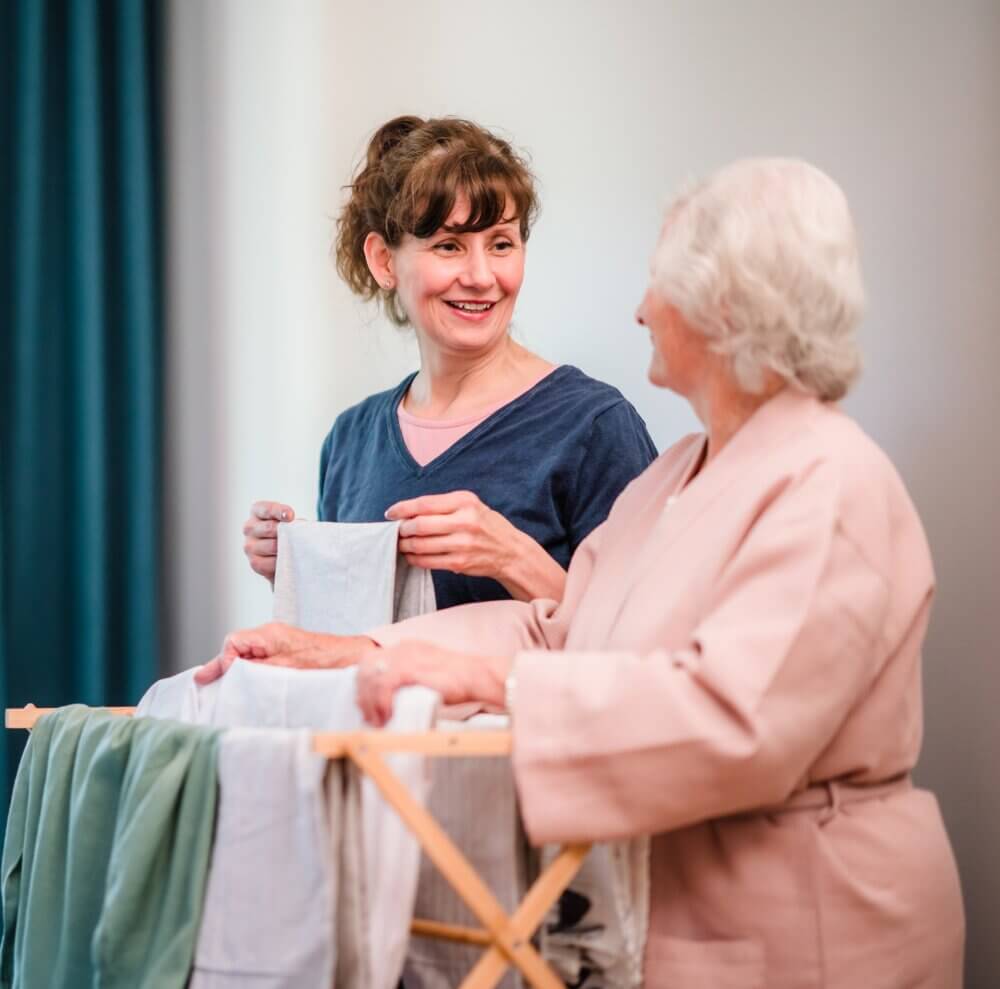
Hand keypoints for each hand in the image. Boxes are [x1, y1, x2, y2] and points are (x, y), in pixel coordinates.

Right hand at [194, 622, 374, 683]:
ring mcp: (279, 643)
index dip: (223, 661)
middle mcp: (271, 635)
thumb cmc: (324, 662)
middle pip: (237, 647)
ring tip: (224, 687)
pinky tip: (247, 685)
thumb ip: (255, 668)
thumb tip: (230, 670)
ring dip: (237, 670)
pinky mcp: (286, 652)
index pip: (233, 642)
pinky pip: (260, 659)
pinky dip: (251, 671)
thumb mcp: (284, 669)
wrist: (352, 659)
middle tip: (205, 682)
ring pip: (248, 655)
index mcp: (269, 634)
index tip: (219, 678)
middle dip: (223, 665)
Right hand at [242, 501, 295, 583]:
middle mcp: (249, 527)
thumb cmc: (289, 531)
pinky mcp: (254, 563)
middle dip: (285, 532)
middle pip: (269, 528)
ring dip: (286, 548)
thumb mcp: (290, 521)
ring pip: (271, 546)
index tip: (290, 516)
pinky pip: (270, 563)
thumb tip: (299, 526)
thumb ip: (292, 520)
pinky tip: (288, 559)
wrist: (284, 553)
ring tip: (295, 548)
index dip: (279, 511)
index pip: (266, 509)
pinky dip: (282, 562)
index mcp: (257, 511)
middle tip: (296, 536)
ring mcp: (249, 546)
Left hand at [355, 640, 510, 726]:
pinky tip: (386, 715)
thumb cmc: (457, 680)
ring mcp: (407, 657)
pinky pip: (385, 686)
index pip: (372, 660)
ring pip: (372, 678)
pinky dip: (381, 703)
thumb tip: (390, 697)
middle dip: (362, 694)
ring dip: (370, 702)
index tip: (365, 702)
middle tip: (368, 715)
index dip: (364, 682)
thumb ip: (408, 678)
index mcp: (406, 647)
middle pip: (366, 667)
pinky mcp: (412, 669)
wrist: (476, 676)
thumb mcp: (426, 673)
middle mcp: (403, 648)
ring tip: (376, 720)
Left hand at [387, 490, 565, 601]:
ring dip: (406, 545)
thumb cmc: (486, 525)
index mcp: (464, 502)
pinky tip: (412, 556)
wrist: (510, 551)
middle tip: (398, 531)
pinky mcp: (460, 562)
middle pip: (420, 525)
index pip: (424, 504)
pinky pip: (428, 561)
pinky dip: (415, 559)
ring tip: (402, 544)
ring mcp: (462, 544)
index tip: (390, 513)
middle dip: (403, 529)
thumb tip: (408, 512)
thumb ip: (442, 506)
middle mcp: (464, 521)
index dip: (402, 509)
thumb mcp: (470, 506)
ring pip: (421, 545)